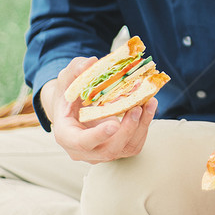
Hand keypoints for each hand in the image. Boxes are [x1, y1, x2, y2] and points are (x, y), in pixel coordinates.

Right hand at [42, 57, 156, 163]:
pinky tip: (149, 106)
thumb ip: (76, 69)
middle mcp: (83, 151)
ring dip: (141, 126)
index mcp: (66, 135)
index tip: (114, 123)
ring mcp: (101, 153)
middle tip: (137, 107)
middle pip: (108, 150)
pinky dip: (144, 126)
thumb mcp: (67, 78)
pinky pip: (134, 144)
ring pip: (126, 148)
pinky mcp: (117, 149)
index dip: (98, 135)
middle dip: (127, 129)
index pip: (80, 143)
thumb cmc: (69, 93)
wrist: (73, 107)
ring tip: (148, 102)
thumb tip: (92, 62)